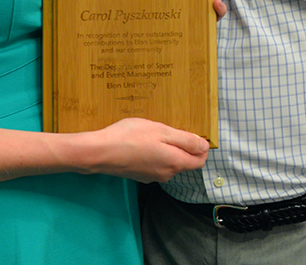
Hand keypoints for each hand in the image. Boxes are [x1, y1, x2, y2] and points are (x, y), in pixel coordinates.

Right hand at [79, 117, 209, 183]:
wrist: (100, 153)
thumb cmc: (130, 137)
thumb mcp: (161, 131)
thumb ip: (185, 140)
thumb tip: (204, 146)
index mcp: (175, 163)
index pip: (200, 160)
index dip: (201, 147)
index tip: (194, 132)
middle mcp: (166, 174)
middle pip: (184, 162)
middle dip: (183, 146)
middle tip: (170, 127)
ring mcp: (152, 177)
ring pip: (169, 162)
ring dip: (167, 148)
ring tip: (154, 132)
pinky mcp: (140, 175)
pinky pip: (155, 164)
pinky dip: (155, 153)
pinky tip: (142, 142)